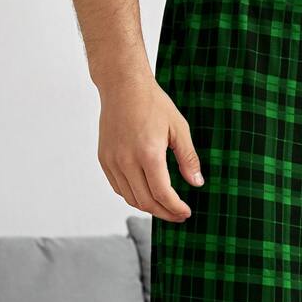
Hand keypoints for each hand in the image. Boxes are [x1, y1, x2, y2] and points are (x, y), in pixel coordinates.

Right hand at [97, 75, 203, 221]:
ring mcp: (112, 161)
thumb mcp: (179, 128)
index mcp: (148, 153)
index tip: (186, 213)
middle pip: (145, 202)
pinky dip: (133, 196)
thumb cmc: (152, 103)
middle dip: (164, 213)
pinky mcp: (104, 159)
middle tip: (178, 215)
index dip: (175, 208)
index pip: (162, 194)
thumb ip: (188, 158)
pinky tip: (146, 193)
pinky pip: (118, 187)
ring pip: (130, 198)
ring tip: (164, 206)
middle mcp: (126, 160)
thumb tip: (197, 183)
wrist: (122, 85)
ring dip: (148, 207)